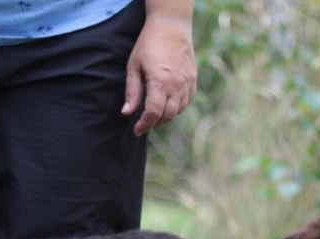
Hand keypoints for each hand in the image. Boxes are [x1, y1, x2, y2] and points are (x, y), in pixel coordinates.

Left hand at [122, 16, 196, 135]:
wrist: (171, 26)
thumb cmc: (149, 44)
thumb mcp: (134, 67)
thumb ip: (132, 92)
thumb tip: (127, 113)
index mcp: (160, 83)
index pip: (153, 113)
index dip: (144, 125)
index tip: (137, 130)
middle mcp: (177, 85)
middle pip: (167, 115)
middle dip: (154, 123)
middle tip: (143, 125)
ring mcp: (187, 83)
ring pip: (178, 111)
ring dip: (166, 117)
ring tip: (154, 116)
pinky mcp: (193, 79)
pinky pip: (187, 101)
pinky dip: (177, 108)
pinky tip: (168, 106)